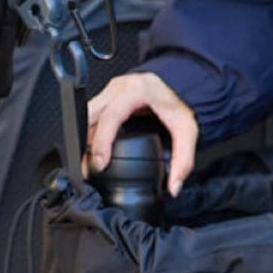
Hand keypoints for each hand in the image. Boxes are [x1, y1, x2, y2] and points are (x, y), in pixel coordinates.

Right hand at [86, 72, 197, 196]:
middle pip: (92, 115)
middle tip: (89, 168)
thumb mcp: (187, 131)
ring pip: (87, 114)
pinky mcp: (106, 95)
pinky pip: (91, 114)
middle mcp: (120, 87)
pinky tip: (92, 149)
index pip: (111, 116)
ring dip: (85, 138)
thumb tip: (174, 186)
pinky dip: (89, 132)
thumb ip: (183, 160)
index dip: (102, 142)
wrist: (179, 86)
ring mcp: (111, 89)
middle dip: (87, 144)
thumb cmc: (179, 106)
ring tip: (88, 163)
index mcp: (138, 91)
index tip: (100, 163)